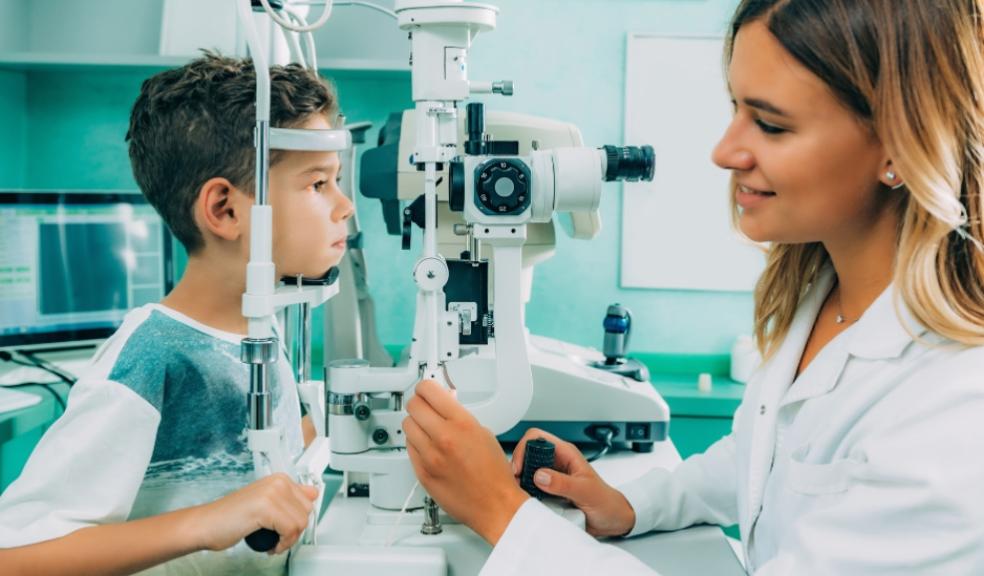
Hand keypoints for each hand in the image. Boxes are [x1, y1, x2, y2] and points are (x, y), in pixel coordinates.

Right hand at [192, 473, 318, 554]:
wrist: (206, 524)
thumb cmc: (232, 517)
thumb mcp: (266, 502)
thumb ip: (290, 497)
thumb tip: (313, 493)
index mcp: (279, 479)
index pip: (309, 499)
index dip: (297, 519)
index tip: (285, 527)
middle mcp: (278, 481)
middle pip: (306, 512)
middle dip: (294, 530)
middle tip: (277, 536)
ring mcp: (272, 492)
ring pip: (299, 523)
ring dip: (287, 540)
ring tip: (272, 541)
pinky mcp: (266, 507)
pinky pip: (289, 530)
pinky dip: (281, 544)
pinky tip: (269, 545)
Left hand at [403, 380, 529, 544]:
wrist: (495, 505)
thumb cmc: (494, 473)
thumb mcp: (483, 432)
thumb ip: (459, 415)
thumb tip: (445, 401)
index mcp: (461, 424)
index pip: (428, 391)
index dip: (426, 387)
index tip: (427, 389)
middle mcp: (443, 438)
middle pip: (413, 405)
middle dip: (420, 403)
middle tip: (426, 406)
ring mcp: (430, 456)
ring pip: (407, 426)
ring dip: (416, 423)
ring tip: (428, 428)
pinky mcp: (422, 472)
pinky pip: (409, 448)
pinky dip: (416, 443)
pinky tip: (429, 446)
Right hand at [512, 428, 635, 537]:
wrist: (612, 520)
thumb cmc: (605, 501)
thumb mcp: (585, 491)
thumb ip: (563, 483)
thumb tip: (540, 476)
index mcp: (566, 454)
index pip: (536, 438)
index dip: (524, 448)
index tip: (519, 469)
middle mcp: (556, 463)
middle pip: (527, 453)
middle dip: (518, 466)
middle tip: (515, 482)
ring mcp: (551, 477)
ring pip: (526, 472)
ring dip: (520, 481)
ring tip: (520, 493)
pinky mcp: (548, 492)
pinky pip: (530, 488)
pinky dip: (525, 494)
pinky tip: (527, 501)